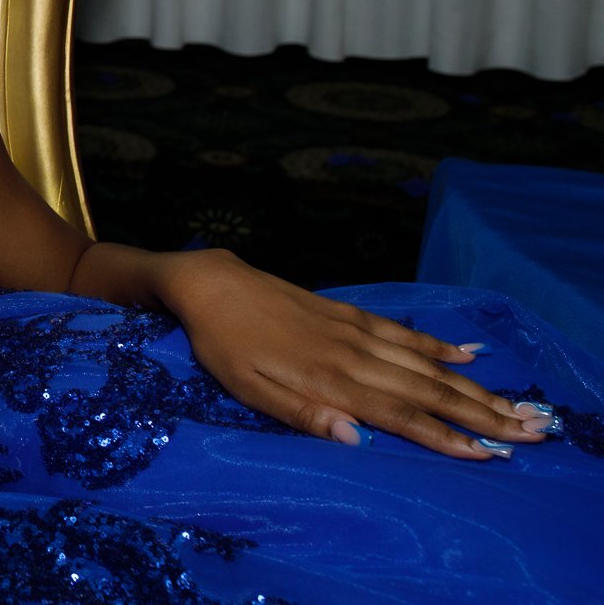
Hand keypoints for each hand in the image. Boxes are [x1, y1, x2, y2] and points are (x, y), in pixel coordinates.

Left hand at [162, 249, 556, 459]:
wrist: (211, 285)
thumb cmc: (224, 346)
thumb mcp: (248, 390)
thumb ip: (302, 416)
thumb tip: (358, 440)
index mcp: (330, 381)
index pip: (400, 416)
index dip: (445, 437)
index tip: (488, 456)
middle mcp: (352, 356)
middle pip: (427, 391)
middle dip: (480, 414)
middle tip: (529, 434)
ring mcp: (354, 331)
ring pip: (424, 363)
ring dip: (471, 386)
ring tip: (513, 404)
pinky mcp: (349, 313)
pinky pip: (403, 332)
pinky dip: (438, 345)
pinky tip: (467, 356)